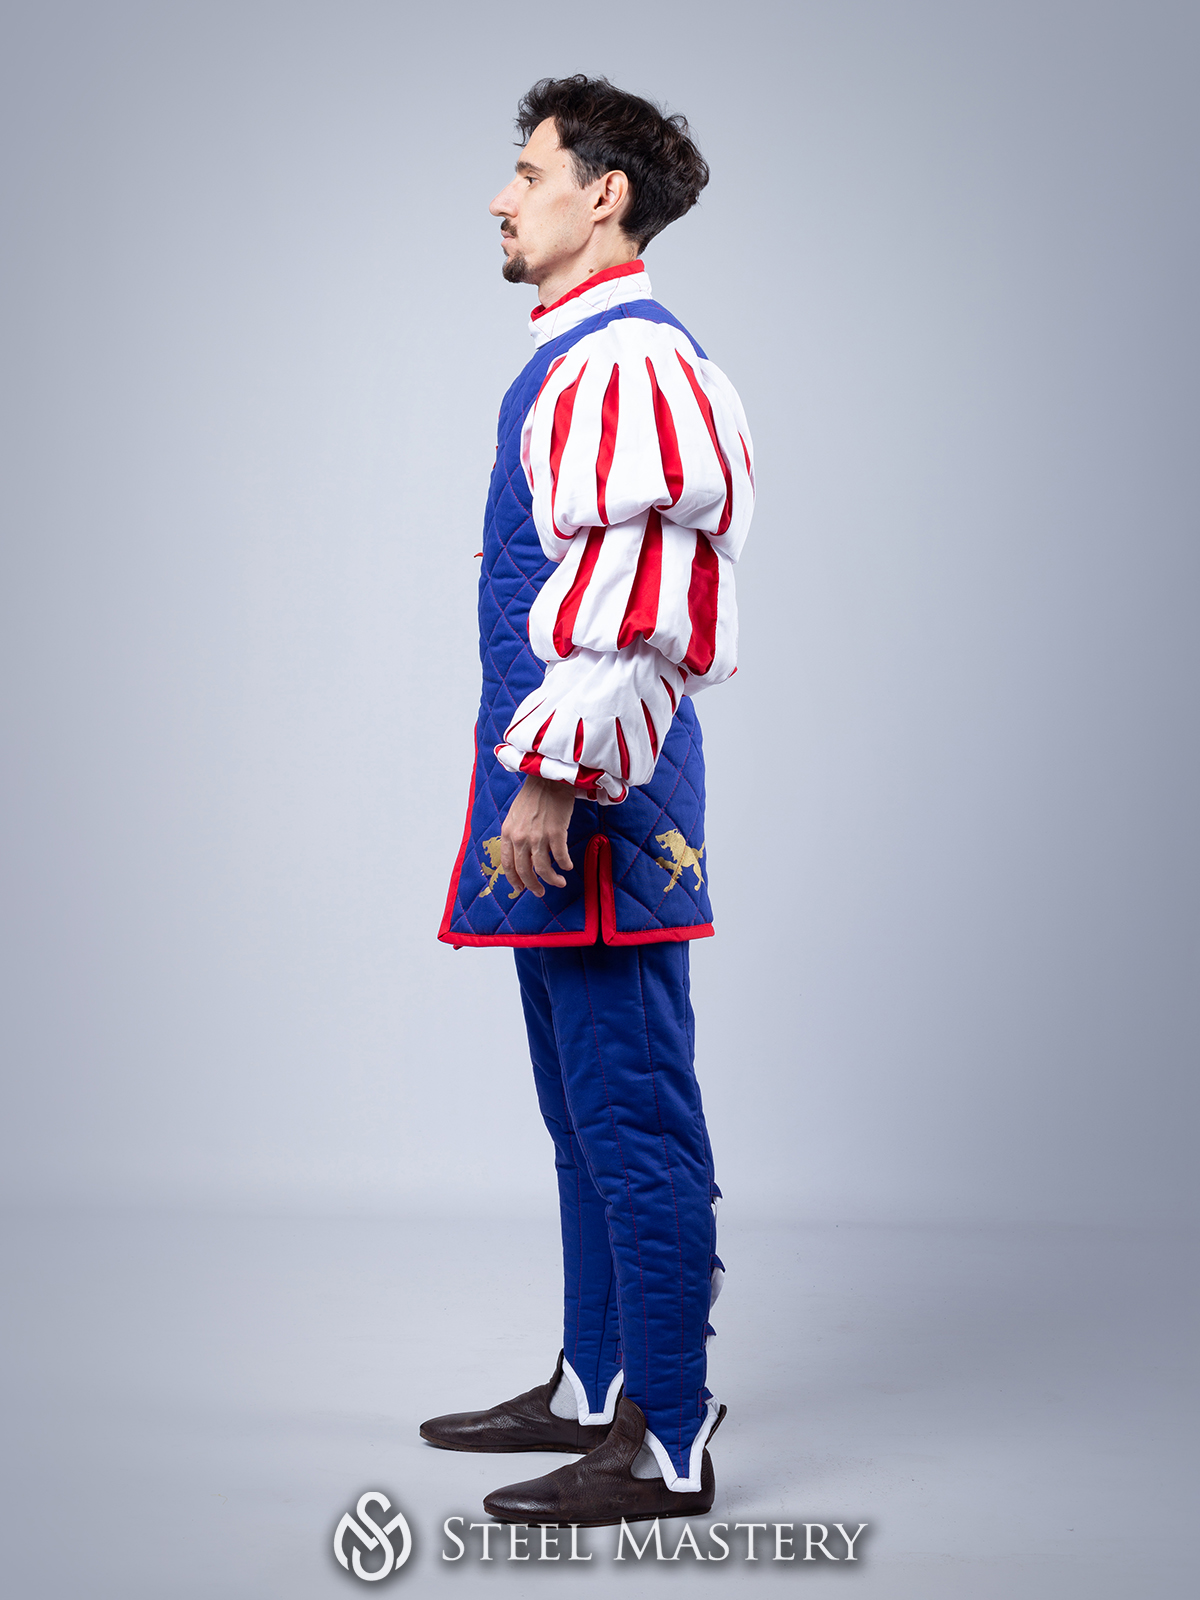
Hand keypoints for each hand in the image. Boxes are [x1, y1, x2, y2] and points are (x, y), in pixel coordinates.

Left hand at [500, 774, 575, 896]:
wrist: (549, 778)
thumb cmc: (534, 795)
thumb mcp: (515, 816)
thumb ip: (515, 835)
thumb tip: (521, 856)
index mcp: (508, 833)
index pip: (508, 864)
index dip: (514, 880)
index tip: (521, 888)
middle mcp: (520, 837)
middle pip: (525, 871)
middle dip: (533, 885)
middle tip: (540, 892)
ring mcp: (538, 836)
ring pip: (544, 869)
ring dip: (552, 880)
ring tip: (559, 882)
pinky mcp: (556, 833)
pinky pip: (561, 857)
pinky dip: (565, 865)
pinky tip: (568, 866)